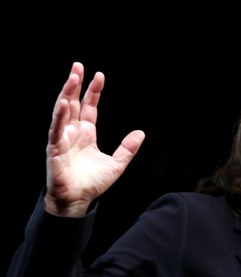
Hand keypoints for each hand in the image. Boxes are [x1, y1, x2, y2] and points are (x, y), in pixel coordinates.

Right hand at [44, 62, 144, 216]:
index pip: (89, 107)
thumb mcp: (117, 164)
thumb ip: (128, 148)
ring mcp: (62, 139)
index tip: (99, 75)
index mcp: (86, 134)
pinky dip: (60, 117)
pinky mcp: (54, 148)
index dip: (93, 92)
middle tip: (78, 65)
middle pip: (74, 103)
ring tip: (72, 77)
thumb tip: (141, 133)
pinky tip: (65, 103)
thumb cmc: (93, 183)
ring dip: (67, 94)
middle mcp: (73, 133)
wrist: (78, 201)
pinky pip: (56, 130)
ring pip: (63, 111)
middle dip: (75, 84)